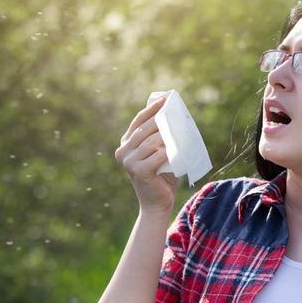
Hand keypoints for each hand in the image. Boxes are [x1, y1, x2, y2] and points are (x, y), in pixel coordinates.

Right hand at [114, 97, 178, 215]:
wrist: (158, 203)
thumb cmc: (162, 176)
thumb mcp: (159, 152)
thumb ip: (161, 137)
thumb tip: (174, 115)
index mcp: (126, 144)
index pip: (138, 121)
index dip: (151, 109)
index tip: (165, 99)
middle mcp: (123, 151)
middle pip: (144, 130)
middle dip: (160, 119)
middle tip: (174, 111)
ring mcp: (129, 162)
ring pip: (150, 142)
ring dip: (166, 135)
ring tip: (178, 129)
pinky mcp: (138, 172)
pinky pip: (156, 157)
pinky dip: (167, 151)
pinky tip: (176, 148)